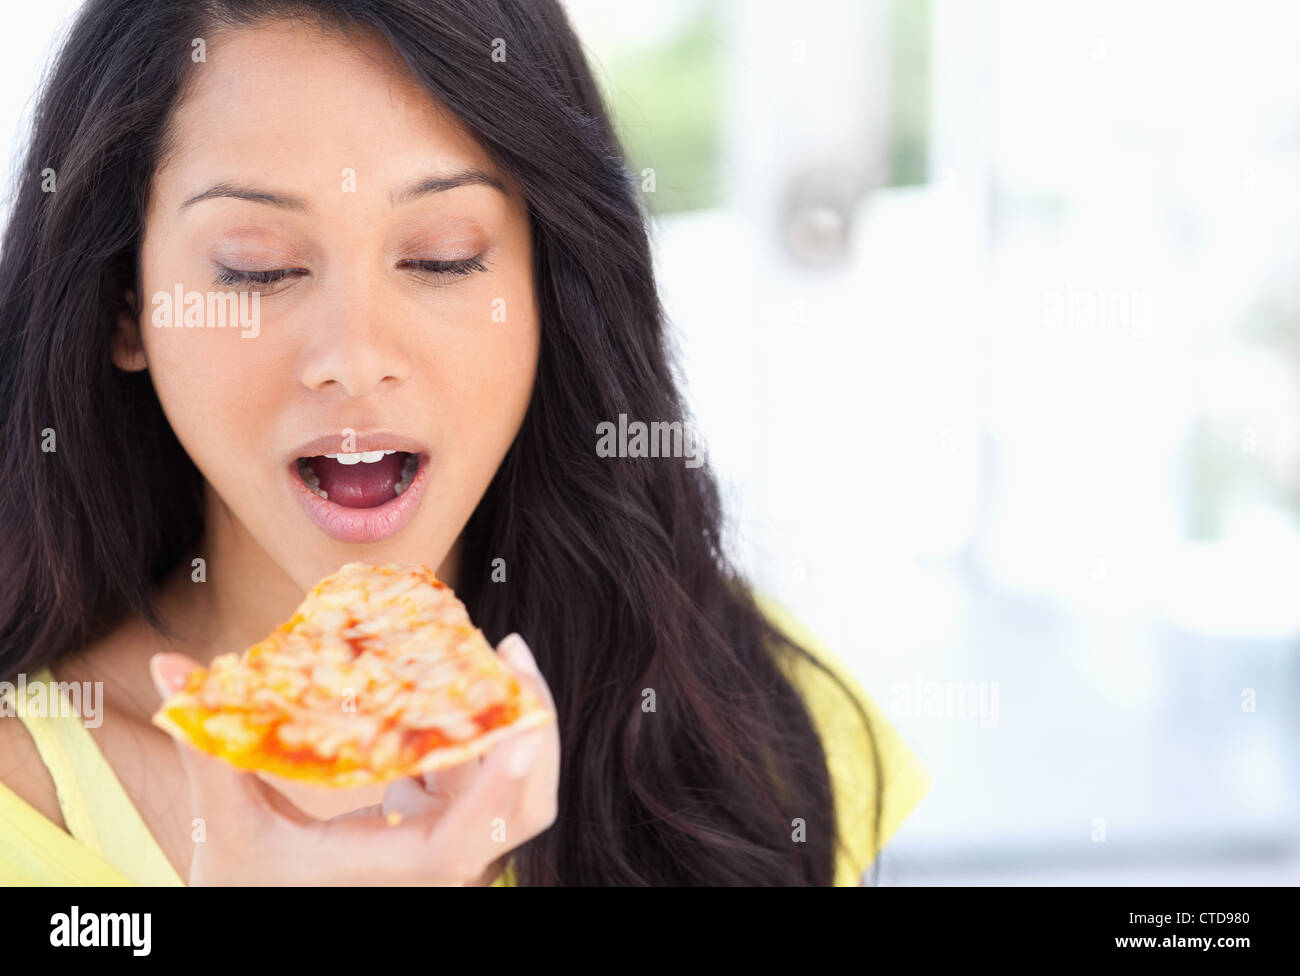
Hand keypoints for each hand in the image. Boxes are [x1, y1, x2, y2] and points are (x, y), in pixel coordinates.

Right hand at [148, 633, 558, 884]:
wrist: (265, 918)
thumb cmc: (246, 886)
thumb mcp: (225, 825)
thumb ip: (208, 748)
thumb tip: (168, 669)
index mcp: (399, 869)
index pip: (474, 835)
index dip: (506, 783)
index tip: (520, 724)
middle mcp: (438, 863)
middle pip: (524, 805)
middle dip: (533, 728)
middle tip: (509, 653)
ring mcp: (446, 844)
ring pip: (513, 787)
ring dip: (509, 718)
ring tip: (491, 652)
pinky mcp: (440, 825)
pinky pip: (480, 773)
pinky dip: (477, 728)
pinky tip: (450, 685)